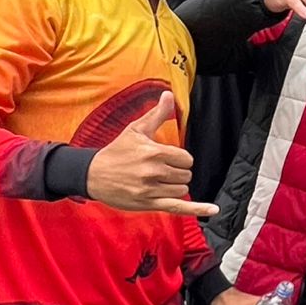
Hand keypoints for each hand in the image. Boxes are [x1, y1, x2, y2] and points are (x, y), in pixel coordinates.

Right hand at [85, 91, 215, 216]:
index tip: (167, 159)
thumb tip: (169, 94)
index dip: (180, 159)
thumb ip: (157, 114)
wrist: (92, 174)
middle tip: (159, 170)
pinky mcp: (147, 204)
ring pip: (182, 190)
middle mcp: (153, 171)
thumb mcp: (136, 129)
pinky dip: (197, 209)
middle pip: (186, 175)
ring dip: (175, 186)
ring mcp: (150, 190)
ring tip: (157, 181)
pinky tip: (213, 210)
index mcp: (154, 152)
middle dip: (177, 172)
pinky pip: (178, 207)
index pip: (187, 159)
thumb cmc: (116, 151)